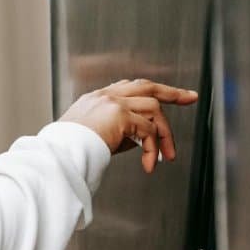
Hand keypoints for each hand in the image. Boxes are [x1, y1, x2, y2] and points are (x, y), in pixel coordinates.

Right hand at [57, 79, 198, 172]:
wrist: (59, 154)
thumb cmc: (70, 151)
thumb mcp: (97, 137)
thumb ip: (120, 132)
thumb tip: (143, 139)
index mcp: (97, 99)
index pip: (130, 87)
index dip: (150, 91)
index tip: (166, 95)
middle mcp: (105, 96)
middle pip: (147, 86)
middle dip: (172, 92)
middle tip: (191, 98)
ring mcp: (113, 102)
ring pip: (154, 109)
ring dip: (165, 134)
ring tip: (166, 156)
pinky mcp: (120, 114)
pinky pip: (148, 130)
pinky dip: (154, 148)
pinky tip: (150, 163)